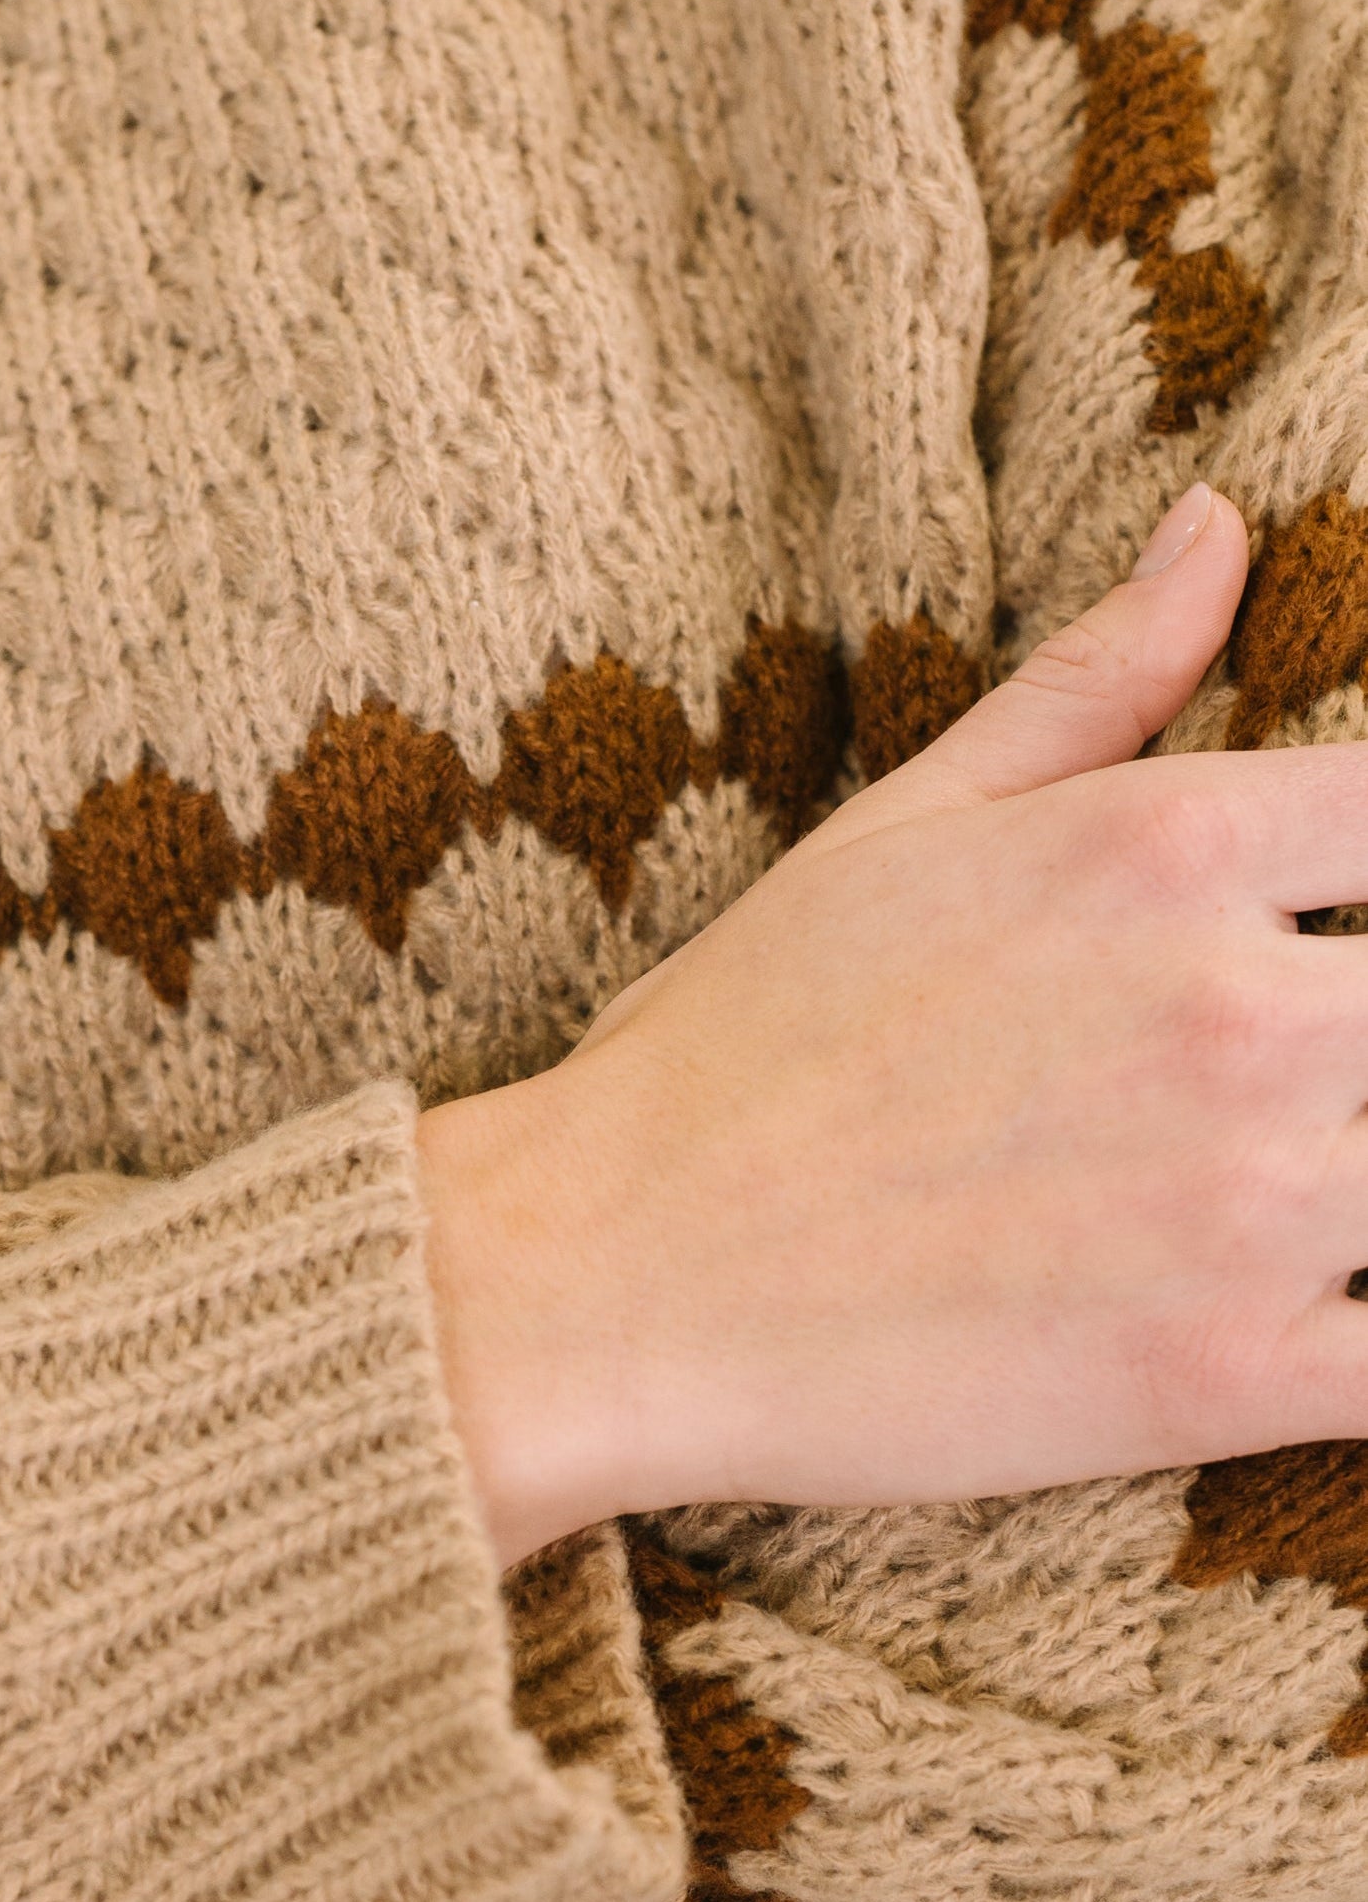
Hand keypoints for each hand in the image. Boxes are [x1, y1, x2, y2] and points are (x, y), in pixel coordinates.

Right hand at [421, 485, 1367, 1567]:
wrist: (608, 1275)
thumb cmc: (736, 1046)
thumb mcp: (904, 823)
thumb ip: (1096, 679)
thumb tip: (1223, 523)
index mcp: (1171, 845)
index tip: (1320, 928)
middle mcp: (1241, 1008)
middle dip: (1363, 1029)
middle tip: (1275, 1069)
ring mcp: (1254, 1205)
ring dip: (1366, 1172)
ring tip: (1270, 1188)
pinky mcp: (1232, 1379)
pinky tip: (1307, 1310)